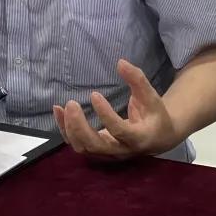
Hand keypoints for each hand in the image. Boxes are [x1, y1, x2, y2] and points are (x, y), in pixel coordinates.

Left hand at [53, 59, 181, 159]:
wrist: (157, 138)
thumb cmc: (154, 115)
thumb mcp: (151, 97)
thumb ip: (137, 80)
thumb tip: (120, 62)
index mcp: (138, 138)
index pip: (119, 131)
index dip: (105, 114)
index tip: (94, 94)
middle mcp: (121, 150)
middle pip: (95, 146)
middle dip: (80, 127)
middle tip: (71, 103)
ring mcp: (108, 152)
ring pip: (83, 148)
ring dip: (70, 129)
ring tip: (63, 106)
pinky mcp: (97, 150)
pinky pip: (77, 143)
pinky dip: (66, 130)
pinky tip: (58, 110)